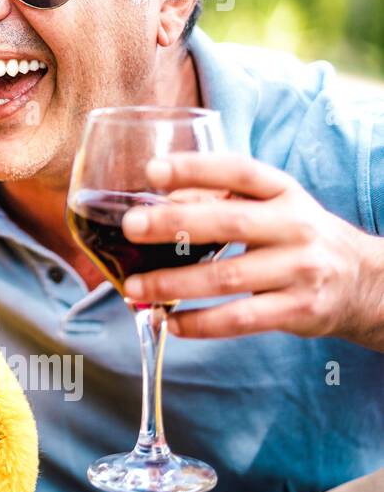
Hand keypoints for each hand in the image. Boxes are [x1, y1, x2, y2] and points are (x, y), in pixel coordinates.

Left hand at [121, 152, 383, 349]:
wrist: (362, 281)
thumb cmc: (295, 237)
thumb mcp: (272, 206)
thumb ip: (222, 201)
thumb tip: (159, 203)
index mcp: (284, 192)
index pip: (239, 172)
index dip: (196, 169)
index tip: (152, 170)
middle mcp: (295, 226)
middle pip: (229, 223)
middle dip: (174, 224)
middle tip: (130, 226)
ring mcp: (300, 270)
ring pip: (227, 277)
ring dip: (174, 283)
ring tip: (134, 287)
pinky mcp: (298, 310)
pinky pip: (240, 319)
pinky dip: (199, 323)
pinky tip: (169, 321)